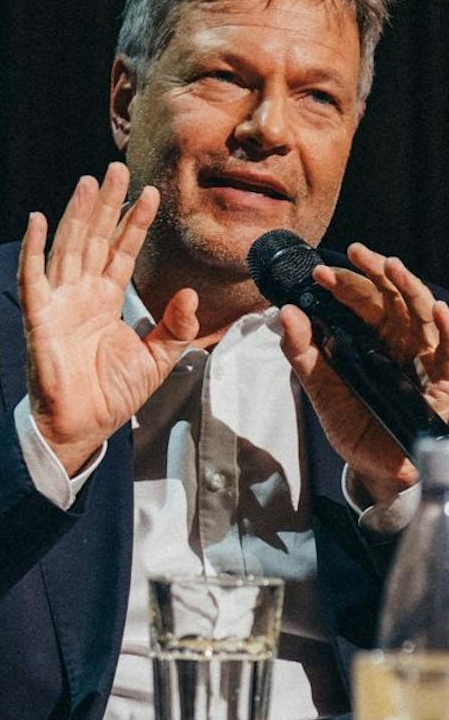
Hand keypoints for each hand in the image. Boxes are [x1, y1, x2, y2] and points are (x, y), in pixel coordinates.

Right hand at [19, 164, 199, 472]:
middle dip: (106, 204)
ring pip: (69, 248)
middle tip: (116, 168)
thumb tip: (190, 295)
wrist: (83, 426)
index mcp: (105, 302)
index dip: (135, 224)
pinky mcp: (38, 318)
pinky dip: (33, 249)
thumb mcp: (158, 359)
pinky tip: (39, 220)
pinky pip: (32, 277)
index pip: (121, 253)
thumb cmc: (111, 396)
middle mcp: (81, 295)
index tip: (152, 193)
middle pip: (94, 239)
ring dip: (77, 214)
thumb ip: (175, 327)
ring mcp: (58, 303)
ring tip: (90, 181)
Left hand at [278, 241, 448, 505]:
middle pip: (396, 302)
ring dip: (411, 290)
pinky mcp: (447, 383)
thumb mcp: (322, 389)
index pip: (364, 304)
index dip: (347, 285)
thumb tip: (285, 311)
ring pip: (423, 319)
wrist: (379, 467)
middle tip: (358, 252)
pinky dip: (447, 331)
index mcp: (373, 342)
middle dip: (380, 275)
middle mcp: (402, 346)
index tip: (320, 272)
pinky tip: (439, 309)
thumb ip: (303, 353)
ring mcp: (427, 361)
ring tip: (392, 266)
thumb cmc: (353, 425)